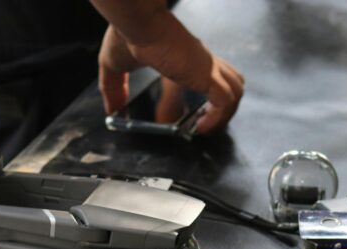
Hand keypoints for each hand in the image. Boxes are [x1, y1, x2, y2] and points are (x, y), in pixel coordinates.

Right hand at [98, 18, 243, 133]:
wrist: (137, 23)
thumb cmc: (128, 35)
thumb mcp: (114, 66)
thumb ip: (113, 88)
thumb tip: (111, 109)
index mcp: (186, 57)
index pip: (211, 75)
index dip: (209, 96)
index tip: (195, 118)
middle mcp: (202, 61)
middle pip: (230, 82)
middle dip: (224, 108)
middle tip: (204, 125)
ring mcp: (207, 67)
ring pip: (235, 90)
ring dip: (225, 114)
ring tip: (204, 127)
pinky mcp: (207, 74)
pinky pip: (226, 101)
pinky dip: (218, 118)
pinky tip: (200, 127)